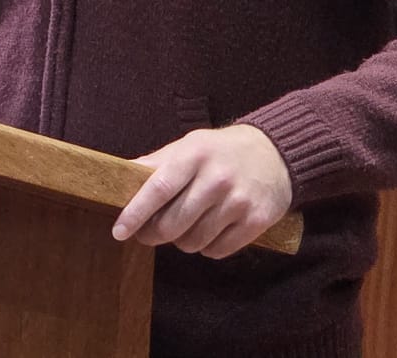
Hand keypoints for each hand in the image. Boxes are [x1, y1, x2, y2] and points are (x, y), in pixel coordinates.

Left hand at [112, 124, 293, 258]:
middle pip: (173, 224)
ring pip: (193, 242)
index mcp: (195, 155)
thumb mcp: (190, 145)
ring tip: (186, 227)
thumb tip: (122, 175)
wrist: (277, 154)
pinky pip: (217, 251)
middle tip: (149, 233)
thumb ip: (158, 162)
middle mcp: (216, 178)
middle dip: (154, 234)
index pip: (158, 189)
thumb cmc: (222, 151)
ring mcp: (238, 201)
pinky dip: (207, 247)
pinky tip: (211, 231)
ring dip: (183, 241)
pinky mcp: (256, 221)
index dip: (135, 213)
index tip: (119, 232)